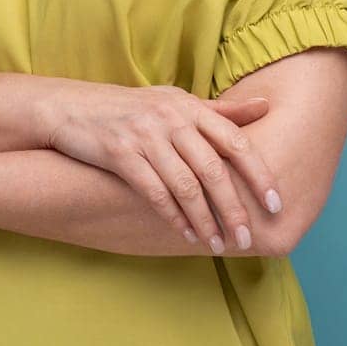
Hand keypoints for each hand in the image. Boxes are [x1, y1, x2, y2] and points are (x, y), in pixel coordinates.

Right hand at [37, 83, 282, 253]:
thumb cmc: (130, 107)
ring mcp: (144, 135)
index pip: (235, 141)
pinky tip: (186, 234)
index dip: (259, 174)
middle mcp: (170, 118)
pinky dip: (173, 217)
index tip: (276, 204)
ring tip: (218, 245)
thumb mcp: (175, 100)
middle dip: (233, 208)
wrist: (70, 107)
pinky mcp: (120, 152)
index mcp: (189, 105)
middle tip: (247, 238)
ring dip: (205, 220)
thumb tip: (266, 106)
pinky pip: (154, 191)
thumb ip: (219, 110)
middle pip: (213, 169)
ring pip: (185, 185)